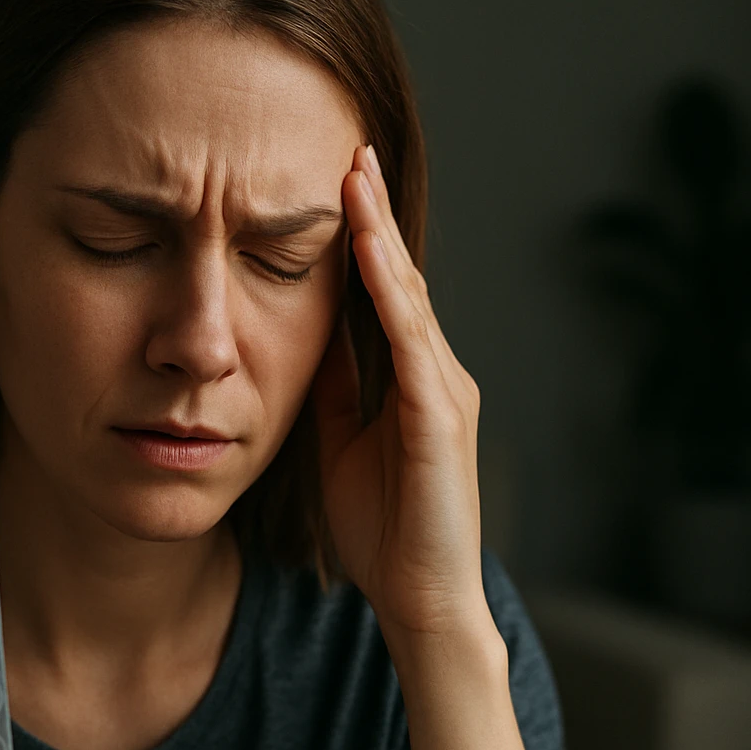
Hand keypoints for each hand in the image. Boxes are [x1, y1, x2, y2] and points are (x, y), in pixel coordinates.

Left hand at [311, 143, 487, 638]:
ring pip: (409, 297)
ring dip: (380, 235)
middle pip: (400, 279)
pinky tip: (369, 251)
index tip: (334, 181)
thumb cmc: (385, 530)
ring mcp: (444, 393)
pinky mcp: (440, 419)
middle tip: (350, 149)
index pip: (383, 293)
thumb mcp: (342, 443)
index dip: (360, 238)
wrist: (421, 600)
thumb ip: (334, 390)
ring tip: (356, 176)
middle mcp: (437, 375)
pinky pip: (411, 341)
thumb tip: (305, 337)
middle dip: (373, 215)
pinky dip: (388, 292)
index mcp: (413, 381)